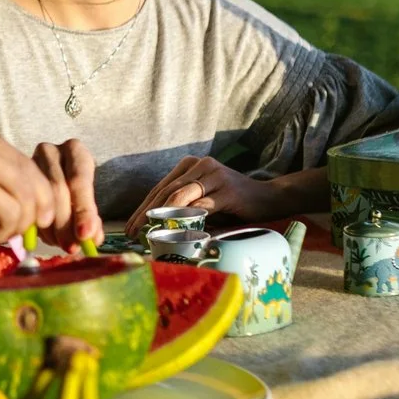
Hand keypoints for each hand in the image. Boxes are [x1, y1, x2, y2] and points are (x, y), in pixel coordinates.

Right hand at [30, 139, 101, 246]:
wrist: (55, 173)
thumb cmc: (74, 187)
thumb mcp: (86, 197)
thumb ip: (91, 218)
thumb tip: (93, 240)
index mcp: (74, 151)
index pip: (79, 180)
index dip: (83, 210)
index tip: (85, 235)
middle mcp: (50, 151)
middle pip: (57, 189)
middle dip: (65, 224)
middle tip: (71, 247)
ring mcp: (28, 163)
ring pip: (37, 197)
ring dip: (50, 228)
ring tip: (60, 244)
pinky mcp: (13, 179)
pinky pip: (23, 204)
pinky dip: (35, 225)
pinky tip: (45, 237)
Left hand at [128, 156, 274, 233]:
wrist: (268, 198)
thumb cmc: (232, 203)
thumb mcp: (204, 201)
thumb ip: (183, 206)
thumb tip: (153, 226)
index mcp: (190, 165)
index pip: (160, 188)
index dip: (142, 208)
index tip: (129, 227)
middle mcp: (200, 165)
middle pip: (166, 191)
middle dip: (146, 213)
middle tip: (132, 233)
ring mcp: (215, 175)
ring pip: (180, 195)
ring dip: (161, 215)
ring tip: (149, 232)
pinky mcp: (228, 189)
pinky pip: (202, 204)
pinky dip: (187, 218)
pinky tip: (175, 231)